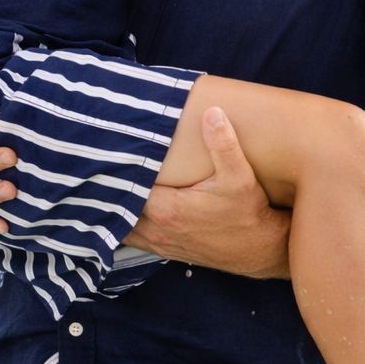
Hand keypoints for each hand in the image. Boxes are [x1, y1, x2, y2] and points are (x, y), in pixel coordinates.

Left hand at [127, 106, 291, 279]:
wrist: (260, 249)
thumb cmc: (248, 213)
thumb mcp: (239, 176)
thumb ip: (223, 145)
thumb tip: (212, 113)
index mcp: (167, 208)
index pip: (126, 186)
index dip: (117, 169)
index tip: (111, 152)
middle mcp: (157, 229)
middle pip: (118, 207)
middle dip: (112, 187)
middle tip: (104, 164)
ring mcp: (160, 243)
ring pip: (122, 226)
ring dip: (116, 208)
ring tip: (112, 184)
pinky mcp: (167, 250)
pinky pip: (134, 239)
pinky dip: (126, 224)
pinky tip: (127, 208)